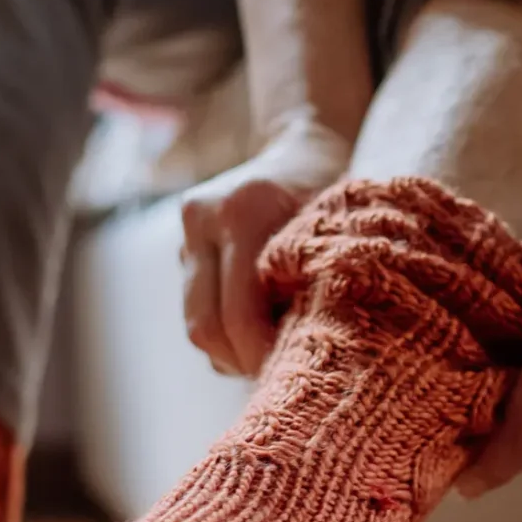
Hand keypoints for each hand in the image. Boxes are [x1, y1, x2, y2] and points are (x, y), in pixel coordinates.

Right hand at [179, 118, 350, 375]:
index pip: (237, 314)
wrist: (304, 145)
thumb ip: (320, 284)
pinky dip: (228, 332)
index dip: (261, 356)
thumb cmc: (336, 192)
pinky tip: (260, 329)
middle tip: (280, 375)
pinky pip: (199, 310)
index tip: (292, 375)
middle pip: (204, 327)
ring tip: (274, 351)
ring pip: (197, 324)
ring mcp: (185, 234)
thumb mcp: (338, 229)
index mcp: (242, 211)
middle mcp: (202, 221)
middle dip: (241, 362)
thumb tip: (307, 358)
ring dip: (233, 351)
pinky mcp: (183, 248)